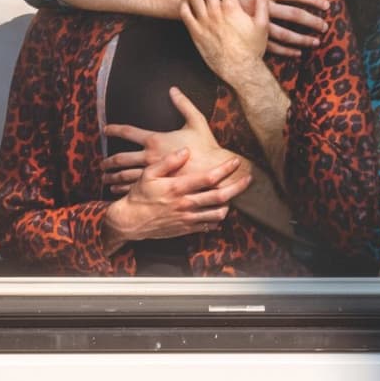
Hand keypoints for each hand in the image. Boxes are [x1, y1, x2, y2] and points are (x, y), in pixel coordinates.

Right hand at [103, 145, 251, 244]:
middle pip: (219, 196)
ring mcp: (187, 218)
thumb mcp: (149, 173)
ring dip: (229, 204)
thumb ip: (168, 161)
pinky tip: (219, 211)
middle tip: (248, 179)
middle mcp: (186, 204)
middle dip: (237, 187)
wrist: (130, 221)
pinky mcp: (185, 229)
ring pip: (217, 213)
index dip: (225, 169)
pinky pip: (207, 225)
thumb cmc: (139, 195)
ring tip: (234, 195)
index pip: (208, 178)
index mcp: (178, 188)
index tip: (235, 161)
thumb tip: (185, 151)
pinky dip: (216, 219)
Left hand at [104, 86, 221, 196]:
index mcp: (156, 139)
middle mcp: (150, 156)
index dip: (115, 129)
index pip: (128, 132)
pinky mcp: (159, 187)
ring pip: (125, 176)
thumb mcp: (197, 121)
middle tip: (101, 165)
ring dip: (113, 178)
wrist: (217, 171)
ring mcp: (153, 174)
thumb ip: (183, 104)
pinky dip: (124, 190)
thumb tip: (173, 89)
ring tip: (105, 180)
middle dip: (108, 162)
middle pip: (121, 159)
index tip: (105, 129)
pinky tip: (118, 192)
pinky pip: (136, 189)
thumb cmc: (207, 146)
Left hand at [180, 0, 270, 85]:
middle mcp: (215, 11)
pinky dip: (185, 3)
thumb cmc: (253, 48)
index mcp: (231, 7)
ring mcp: (203, 22)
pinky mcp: (195, 32)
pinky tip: (189, 1)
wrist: (239, 69)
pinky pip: (184, 12)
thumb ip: (262, 1)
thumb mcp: (262, 23)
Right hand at [230, 0, 327, 57]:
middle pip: (294, 15)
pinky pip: (272, 46)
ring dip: (302, 38)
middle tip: (326, 26)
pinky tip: (297, 52)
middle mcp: (263, 7)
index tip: (326, 5)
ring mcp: (256, 24)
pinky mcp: (250, 37)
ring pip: (285, 33)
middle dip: (312, 21)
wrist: (205, 4)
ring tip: (316, 42)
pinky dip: (286, 50)